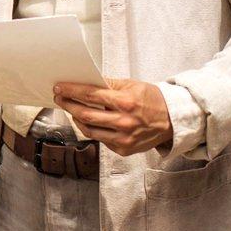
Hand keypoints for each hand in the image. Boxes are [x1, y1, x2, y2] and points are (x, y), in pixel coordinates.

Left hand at [54, 78, 171, 155]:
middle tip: (59, 98)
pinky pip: (100, 139)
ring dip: (76, 118)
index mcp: (126, 103)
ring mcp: (123, 139)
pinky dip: (91, 129)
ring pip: (89, 130)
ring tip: (71, 109)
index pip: (91, 96)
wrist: (172, 121)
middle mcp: (124, 122)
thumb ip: (109, 84)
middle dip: (68, 105)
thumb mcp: (132, 85)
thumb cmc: (152, 100)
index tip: (60, 88)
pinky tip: (86, 121)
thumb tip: (87, 81)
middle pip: (86, 115)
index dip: (72, 91)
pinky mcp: (123, 149)